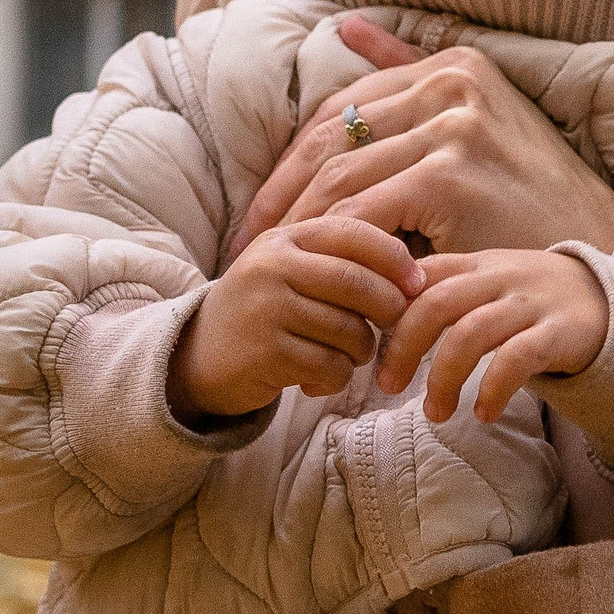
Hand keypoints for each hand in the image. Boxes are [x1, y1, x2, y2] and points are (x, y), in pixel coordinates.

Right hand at [172, 218, 423, 424]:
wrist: (197, 356)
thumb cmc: (269, 311)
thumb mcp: (296, 270)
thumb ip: (345, 263)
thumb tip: (417, 279)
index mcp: (286, 238)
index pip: (356, 234)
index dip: (396, 259)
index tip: (417, 284)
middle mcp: (272, 266)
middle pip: (359, 284)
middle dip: (388, 309)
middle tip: (389, 326)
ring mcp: (265, 309)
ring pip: (350, 330)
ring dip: (360, 351)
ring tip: (341, 355)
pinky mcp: (265, 353)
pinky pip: (331, 366)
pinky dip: (336, 378)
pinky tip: (316, 379)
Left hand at [230, 16, 613, 263]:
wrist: (586, 266)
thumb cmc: (531, 205)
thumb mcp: (481, 124)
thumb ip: (412, 72)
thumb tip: (345, 26)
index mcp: (456, 65)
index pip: (344, 107)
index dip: (292, 162)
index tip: (265, 209)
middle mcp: (455, 84)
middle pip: (333, 138)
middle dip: (281, 195)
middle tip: (248, 244)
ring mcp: (454, 128)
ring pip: (339, 177)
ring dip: (297, 226)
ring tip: (275, 264)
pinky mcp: (451, 177)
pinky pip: (363, 212)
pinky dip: (335, 247)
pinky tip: (322, 275)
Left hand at [376, 248, 609, 424]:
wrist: (612, 302)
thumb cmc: (535, 302)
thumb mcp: (491, 284)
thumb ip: (446, 292)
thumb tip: (379, 322)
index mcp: (478, 264)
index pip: (420, 275)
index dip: (387, 308)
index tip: (370, 346)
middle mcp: (501, 277)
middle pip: (436, 303)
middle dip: (404, 348)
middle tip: (387, 387)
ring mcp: (532, 303)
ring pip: (472, 334)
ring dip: (443, 379)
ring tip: (435, 414)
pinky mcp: (561, 332)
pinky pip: (518, 359)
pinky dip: (493, 389)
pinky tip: (483, 413)